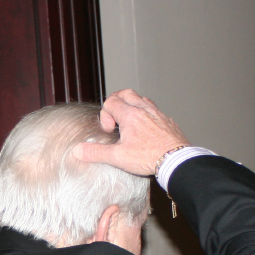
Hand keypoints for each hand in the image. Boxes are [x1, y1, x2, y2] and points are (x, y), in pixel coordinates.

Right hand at [72, 89, 187, 175]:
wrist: (176, 160)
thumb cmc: (149, 157)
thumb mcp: (118, 157)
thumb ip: (96, 152)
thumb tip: (78, 150)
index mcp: (130, 115)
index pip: (111, 102)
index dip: (105, 115)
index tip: (110, 130)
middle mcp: (144, 110)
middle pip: (126, 93)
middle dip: (117, 102)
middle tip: (115, 118)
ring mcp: (157, 114)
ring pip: (142, 99)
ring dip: (132, 106)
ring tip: (129, 122)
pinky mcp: (167, 121)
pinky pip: (155, 110)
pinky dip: (146, 114)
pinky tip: (146, 129)